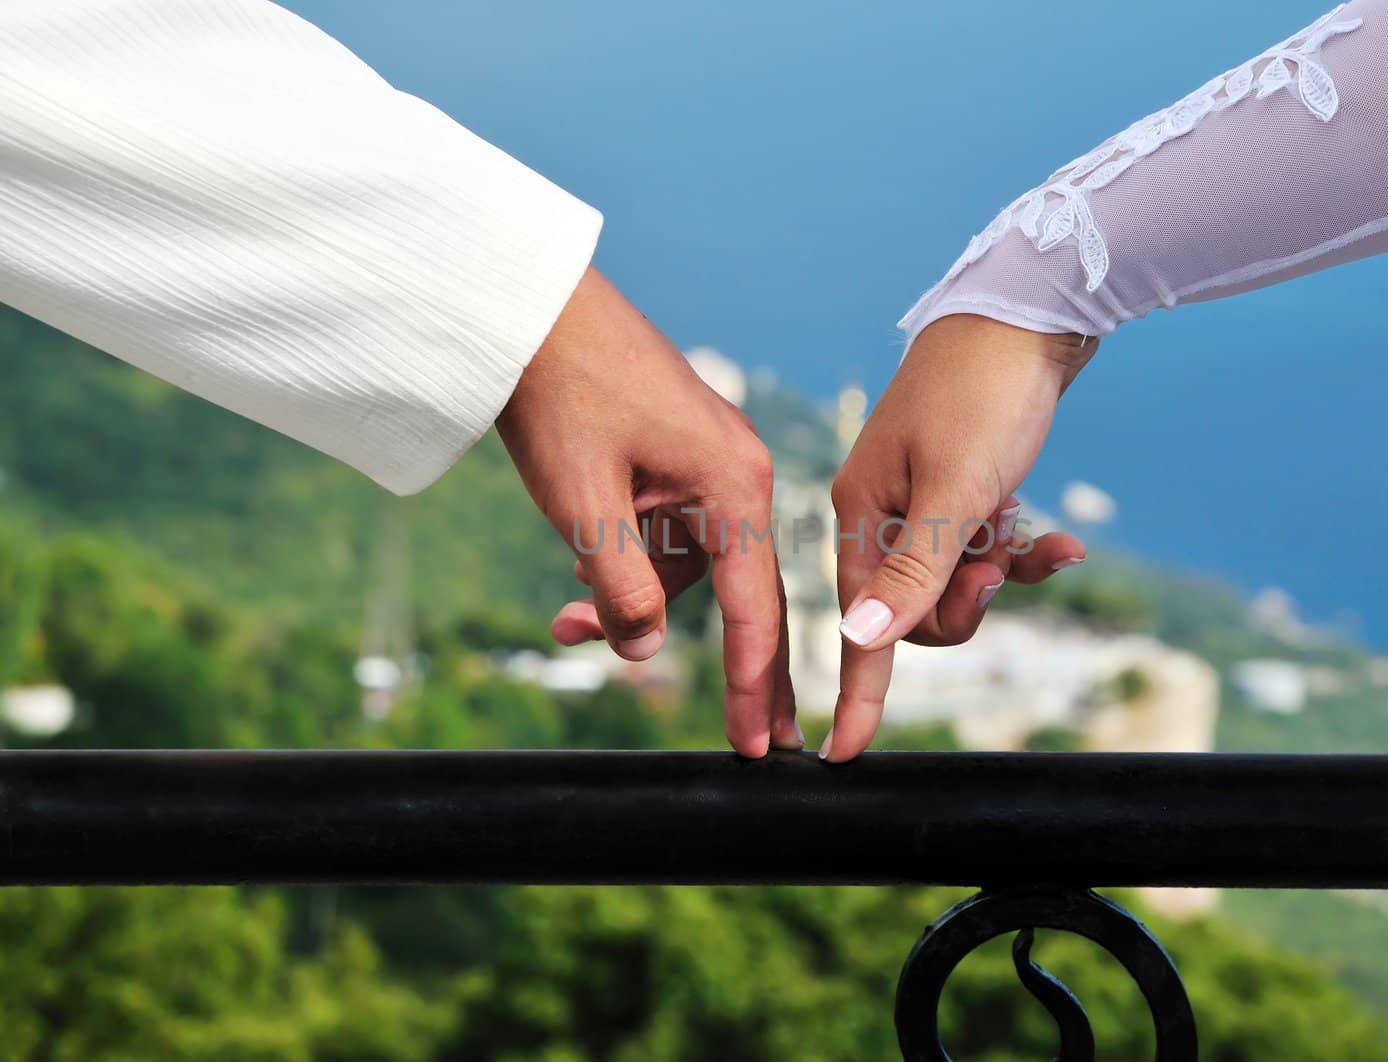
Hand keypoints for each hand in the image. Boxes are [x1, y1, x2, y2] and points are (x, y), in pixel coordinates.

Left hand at [496, 267, 795, 757]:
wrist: (530, 307)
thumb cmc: (561, 394)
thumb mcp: (584, 508)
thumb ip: (623, 589)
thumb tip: (640, 650)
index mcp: (735, 485)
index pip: (757, 608)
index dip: (755, 684)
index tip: (760, 747)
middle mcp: (737, 473)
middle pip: (743, 592)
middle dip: (730, 665)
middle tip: (748, 739)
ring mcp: (707, 460)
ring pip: (689, 565)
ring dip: (637, 601)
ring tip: (569, 621)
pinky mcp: (676, 453)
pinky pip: (667, 532)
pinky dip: (628, 561)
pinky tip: (579, 570)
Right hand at [823, 314, 1097, 761]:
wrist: (1032, 311)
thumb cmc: (986, 395)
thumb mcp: (956, 493)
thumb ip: (912, 572)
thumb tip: (860, 642)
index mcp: (861, 512)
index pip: (856, 624)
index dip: (855, 692)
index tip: (843, 756)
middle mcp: (883, 510)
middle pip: (914, 612)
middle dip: (960, 607)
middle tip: (993, 572)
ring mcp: (924, 499)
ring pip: (955, 584)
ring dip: (995, 576)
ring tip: (1029, 543)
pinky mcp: (964, 487)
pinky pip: (986, 548)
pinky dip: (1022, 553)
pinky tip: (1063, 543)